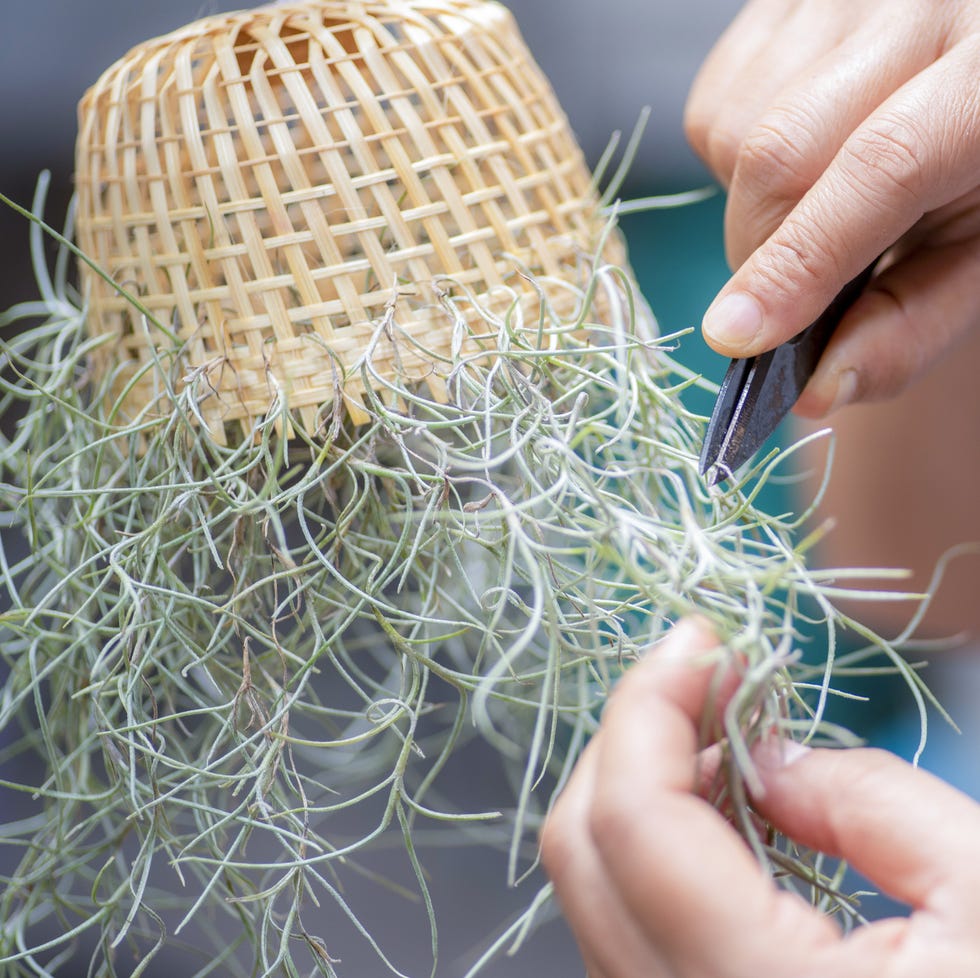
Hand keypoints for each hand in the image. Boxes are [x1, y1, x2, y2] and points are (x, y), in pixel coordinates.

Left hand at [540, 618, 979, 976]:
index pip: (633, 821)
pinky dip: (655, 843)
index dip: (650, 703)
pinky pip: (626, 922)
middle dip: (634, 734)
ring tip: (723, 737)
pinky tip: (724, 811)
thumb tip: (765, 753)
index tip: (699, 638)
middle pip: (582, 848)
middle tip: (709, 677)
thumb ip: (867, 800)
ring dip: (640, 783)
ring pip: (591, 886)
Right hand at [684, 0, 979, 415]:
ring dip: (751, 205)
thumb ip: (913, 326)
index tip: (737, 339)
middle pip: (781, 150)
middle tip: (792, 293)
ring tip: (818, 204)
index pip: (882, 167)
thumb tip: (816, 390)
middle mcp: (921, 1)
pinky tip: (800, 155)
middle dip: (763, 252)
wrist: (970, 84)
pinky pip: (716, 101)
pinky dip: (736, 157)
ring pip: (734, 130)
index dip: (800, 262)